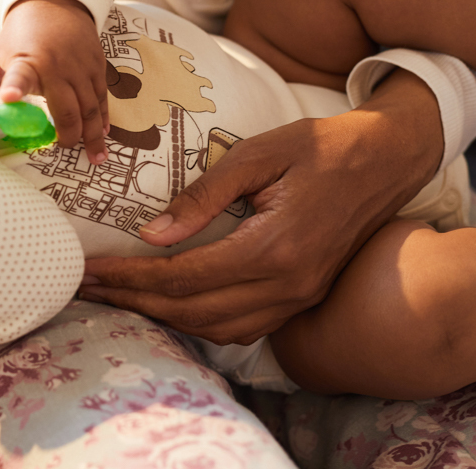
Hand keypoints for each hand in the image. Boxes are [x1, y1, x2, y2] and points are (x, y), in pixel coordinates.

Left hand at [0, 0, 109, 162]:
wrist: (55, 1)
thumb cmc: (22, 33)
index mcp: (27, 62)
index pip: (19, 77)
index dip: (14, 88)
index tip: (9, 98)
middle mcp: (57, 66)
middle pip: (67, 108)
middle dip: (68, 133)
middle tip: (65, 148)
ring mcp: (81, 67)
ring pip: (90, 107)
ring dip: (92, 133)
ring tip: (95, 156)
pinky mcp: (97, 66)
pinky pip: (102, 97)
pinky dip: (103, 118)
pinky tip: (103, 134)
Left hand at [80, 70, 443, 344]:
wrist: (387, 159)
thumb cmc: (320, 146)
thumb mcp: (257, 155)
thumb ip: (204, 197)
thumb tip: (152, 234)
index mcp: (274, 248)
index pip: (183, 277)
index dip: (131, 277)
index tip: (90, 271)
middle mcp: (287, 285)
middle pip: (194, 312)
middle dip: (135, 302)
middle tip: (89, 288)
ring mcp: (299, 298)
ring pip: (218, 329)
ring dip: (164, 318)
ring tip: (121, 296)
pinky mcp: (304, 297)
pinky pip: (244, 327)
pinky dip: (201, 323)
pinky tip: (173, 304)